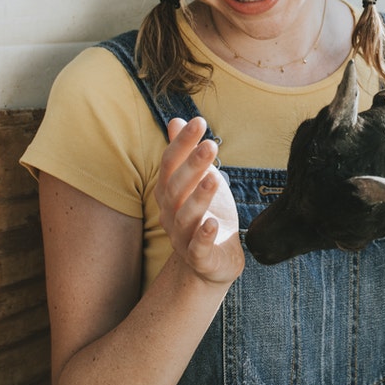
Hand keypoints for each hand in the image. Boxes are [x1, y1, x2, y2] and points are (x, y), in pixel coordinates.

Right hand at [157, 118, 244, 285]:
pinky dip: (204, 236)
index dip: (182, 143)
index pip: (170, 164)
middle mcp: (170, 214)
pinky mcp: (200, 259)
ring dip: (200, 197)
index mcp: (169, 194)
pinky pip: (198, 248)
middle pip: (177, 188)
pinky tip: (213, 223)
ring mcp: (183, 238)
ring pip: (187, 217)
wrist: (210, 264)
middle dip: (193, 166)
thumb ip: (186, 154)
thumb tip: (176, 119)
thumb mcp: (197, 181)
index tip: (198, 121)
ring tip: (215, 178)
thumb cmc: (204, 215)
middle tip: (211, 145)